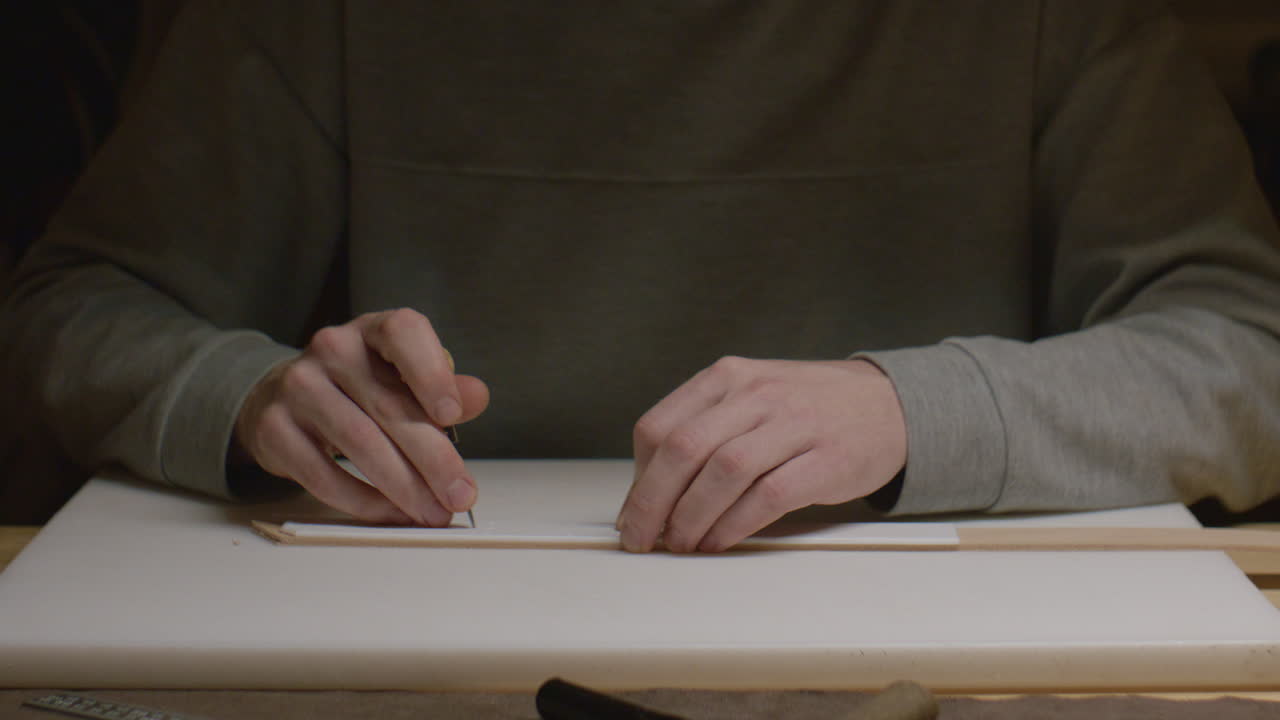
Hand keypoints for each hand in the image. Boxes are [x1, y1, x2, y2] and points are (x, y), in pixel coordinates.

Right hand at [234, 308, 489, 524]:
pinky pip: (323, 474)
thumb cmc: (360, 388)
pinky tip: (392, 513)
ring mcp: (297, 387)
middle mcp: (332, 349)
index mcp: (372, 330)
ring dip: (404, 487)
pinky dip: (363, 501)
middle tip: (461, 495)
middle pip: (389, 406)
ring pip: (359, 443)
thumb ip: (444, 388)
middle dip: (433, 459)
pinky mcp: (273, 429)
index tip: (453, 415)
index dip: (430, 373)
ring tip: (433, 513)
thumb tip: (477, 397)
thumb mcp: (402, 378)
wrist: (281, 396)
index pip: (403, 333)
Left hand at [618, 357, 905, 552]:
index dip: (638, 477)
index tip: (632, 512)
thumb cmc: (809, 409)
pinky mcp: (826, 459)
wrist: (890, 405)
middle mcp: (757, 394)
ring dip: (691, 518)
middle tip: (642, 537)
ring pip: (722, 472)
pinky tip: (720, 541)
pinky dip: (734, 525)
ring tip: (681, 544)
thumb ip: (704, 431)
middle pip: (684, 449)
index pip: (660, 426)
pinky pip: (768, 496)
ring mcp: (794, 424)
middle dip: (652, 503)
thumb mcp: (751, 398)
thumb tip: (650, 490)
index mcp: (728, 377)